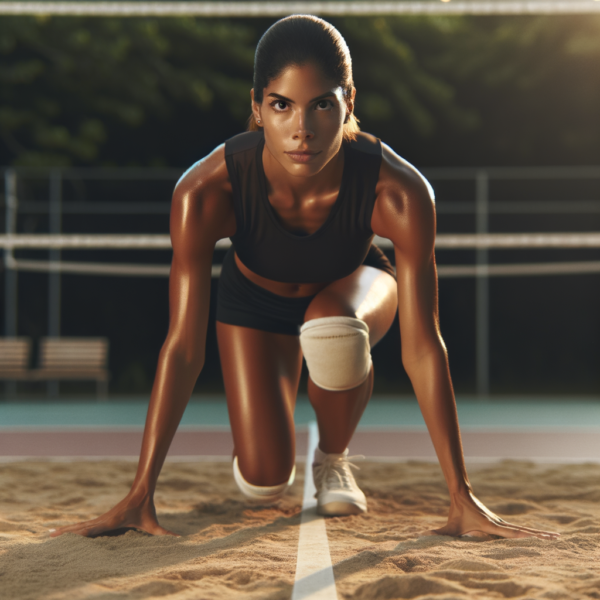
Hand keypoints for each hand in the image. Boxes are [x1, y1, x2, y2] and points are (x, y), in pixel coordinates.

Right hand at [49, 492, 177, 537]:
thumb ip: (165, 533)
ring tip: (49, 534)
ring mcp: (101, 519)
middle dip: (65, 533)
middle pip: (80, 528)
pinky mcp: (103, 519)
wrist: (142, 490)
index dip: (77, 534)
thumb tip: (179, 539)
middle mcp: (102, 520)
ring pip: (80, 526)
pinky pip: (85, 525)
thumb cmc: (146, 508)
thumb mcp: (154, 524)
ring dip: (66, 530)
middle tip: (46, 537)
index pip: (90, 530)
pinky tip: (66, 532)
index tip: (62, 538)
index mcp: (110, 523)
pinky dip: (74, 529)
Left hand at [424, 489, 559, 539]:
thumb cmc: (457, 511)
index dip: (525, 536)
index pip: (512, 533)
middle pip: (523, 531)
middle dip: (539, 535)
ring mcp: (501, 523)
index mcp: (491, 526)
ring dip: (538, 533)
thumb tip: (423, 535)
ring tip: (555, 537)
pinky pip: (517, 529)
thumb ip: (438, 533)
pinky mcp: (499, 523)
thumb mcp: (449, 526)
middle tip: (557, 538)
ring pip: (522, 529)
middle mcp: (499, 524)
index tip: (539, 538)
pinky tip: (538, 535)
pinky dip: (529, 532)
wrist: (461, 494)